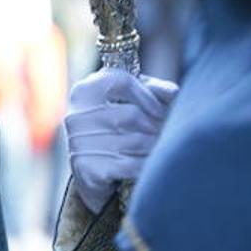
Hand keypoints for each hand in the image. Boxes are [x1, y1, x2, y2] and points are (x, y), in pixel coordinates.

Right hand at [65, 68, 177, 212]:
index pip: (121, 81)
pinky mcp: (88, 168)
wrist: (91, 169)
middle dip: (155, 125)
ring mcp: (80, 143)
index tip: (159, 109)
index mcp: (84, 91)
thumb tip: (173, 92)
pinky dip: (146, 166)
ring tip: (157, 148)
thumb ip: (152, 90)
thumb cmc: (115, 128)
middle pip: (132, 114)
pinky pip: (133, 165)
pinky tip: (148, 165)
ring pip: (136, 141)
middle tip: (164, 133)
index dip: (147, 94)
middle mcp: (77, 115)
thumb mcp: (129, 101)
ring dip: (154, 146)